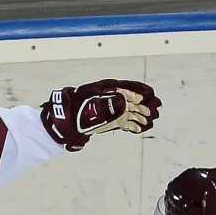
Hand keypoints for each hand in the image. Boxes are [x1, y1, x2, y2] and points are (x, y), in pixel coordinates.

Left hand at [41, 79, 160, 151]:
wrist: (60, 124)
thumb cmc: (71, 111)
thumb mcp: (86, 107)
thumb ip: (104, 106)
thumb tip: (122, 102)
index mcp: (103, 89)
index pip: (126, 86)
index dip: (140, 91)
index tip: (150, 96)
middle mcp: (109, 98)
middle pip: (132, 98)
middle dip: (145, 104)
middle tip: (155, 111)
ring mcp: (109, 109)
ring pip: (130, 110)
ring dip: (142, 115)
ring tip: (152, 120)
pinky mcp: (108, 120)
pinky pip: (124, 121)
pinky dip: (134, 124)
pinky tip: (143, 127)